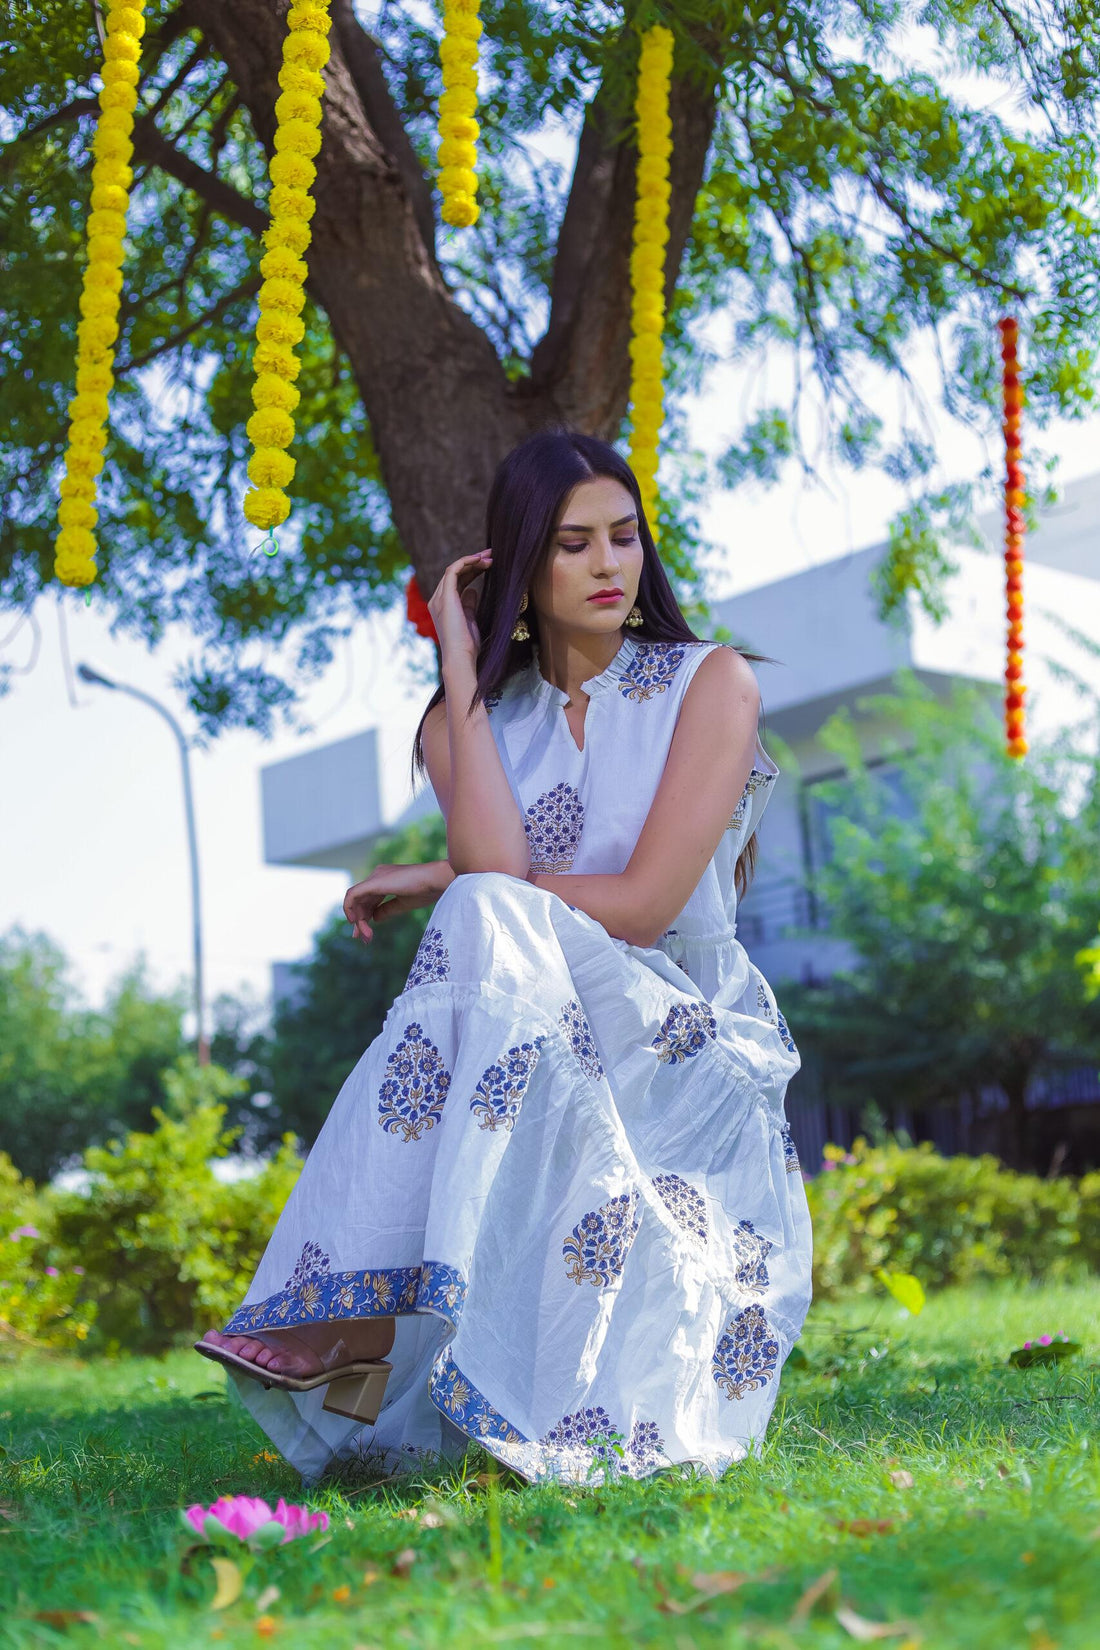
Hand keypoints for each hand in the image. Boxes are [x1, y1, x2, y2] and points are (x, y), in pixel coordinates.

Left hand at [343, 861, 452, 941]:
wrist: (436, 880)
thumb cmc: (427, 890)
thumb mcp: (403, 904)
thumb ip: (387, 910)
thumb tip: (375, 918)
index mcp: (386, 879)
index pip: (369, 899)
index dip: (365, 916)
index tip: (366, 934)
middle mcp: (378, 875)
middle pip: (361, 900)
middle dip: (360, 921)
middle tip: (363, 939)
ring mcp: (375, 877)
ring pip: (356, 900)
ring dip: (359, 920)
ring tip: (366, 936)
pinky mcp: (374, 882)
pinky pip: (353, 895)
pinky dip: (350, 908)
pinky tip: (355, 922)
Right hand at [427, 549, 492, 668]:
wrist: (461, 657)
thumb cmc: (467, 645)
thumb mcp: (470, 620)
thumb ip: (469, 604)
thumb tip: (472, 590)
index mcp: (443, 606)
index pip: (457, 581)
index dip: (472, 571)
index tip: (489, 565)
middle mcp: (437, 600)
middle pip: (455, 573)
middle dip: (474, 562)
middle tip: (491, 555)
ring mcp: (440, 598)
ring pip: (454, 569)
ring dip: (472, 560)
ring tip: (490, 557)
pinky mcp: (445, 597)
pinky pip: (453, 570)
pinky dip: (466, 562)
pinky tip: (480, 560)